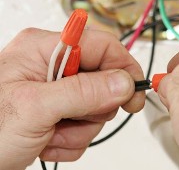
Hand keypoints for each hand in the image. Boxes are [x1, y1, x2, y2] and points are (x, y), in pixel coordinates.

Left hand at [0, 28, 144, 169]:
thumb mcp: (35, 108)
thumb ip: (83, 92)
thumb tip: (123, 82)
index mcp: (45, 49)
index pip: (102, 45)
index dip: (124, 66)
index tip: (135, 92)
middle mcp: (53, 66)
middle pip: (103, 79)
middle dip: (93, 108)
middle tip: (72, 119)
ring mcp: (57, 91)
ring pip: (96, 107)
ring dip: (79, 128)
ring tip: (51, 133)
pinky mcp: (59, 111)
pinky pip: (85, 125)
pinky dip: (71, 139)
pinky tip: (47, 141)